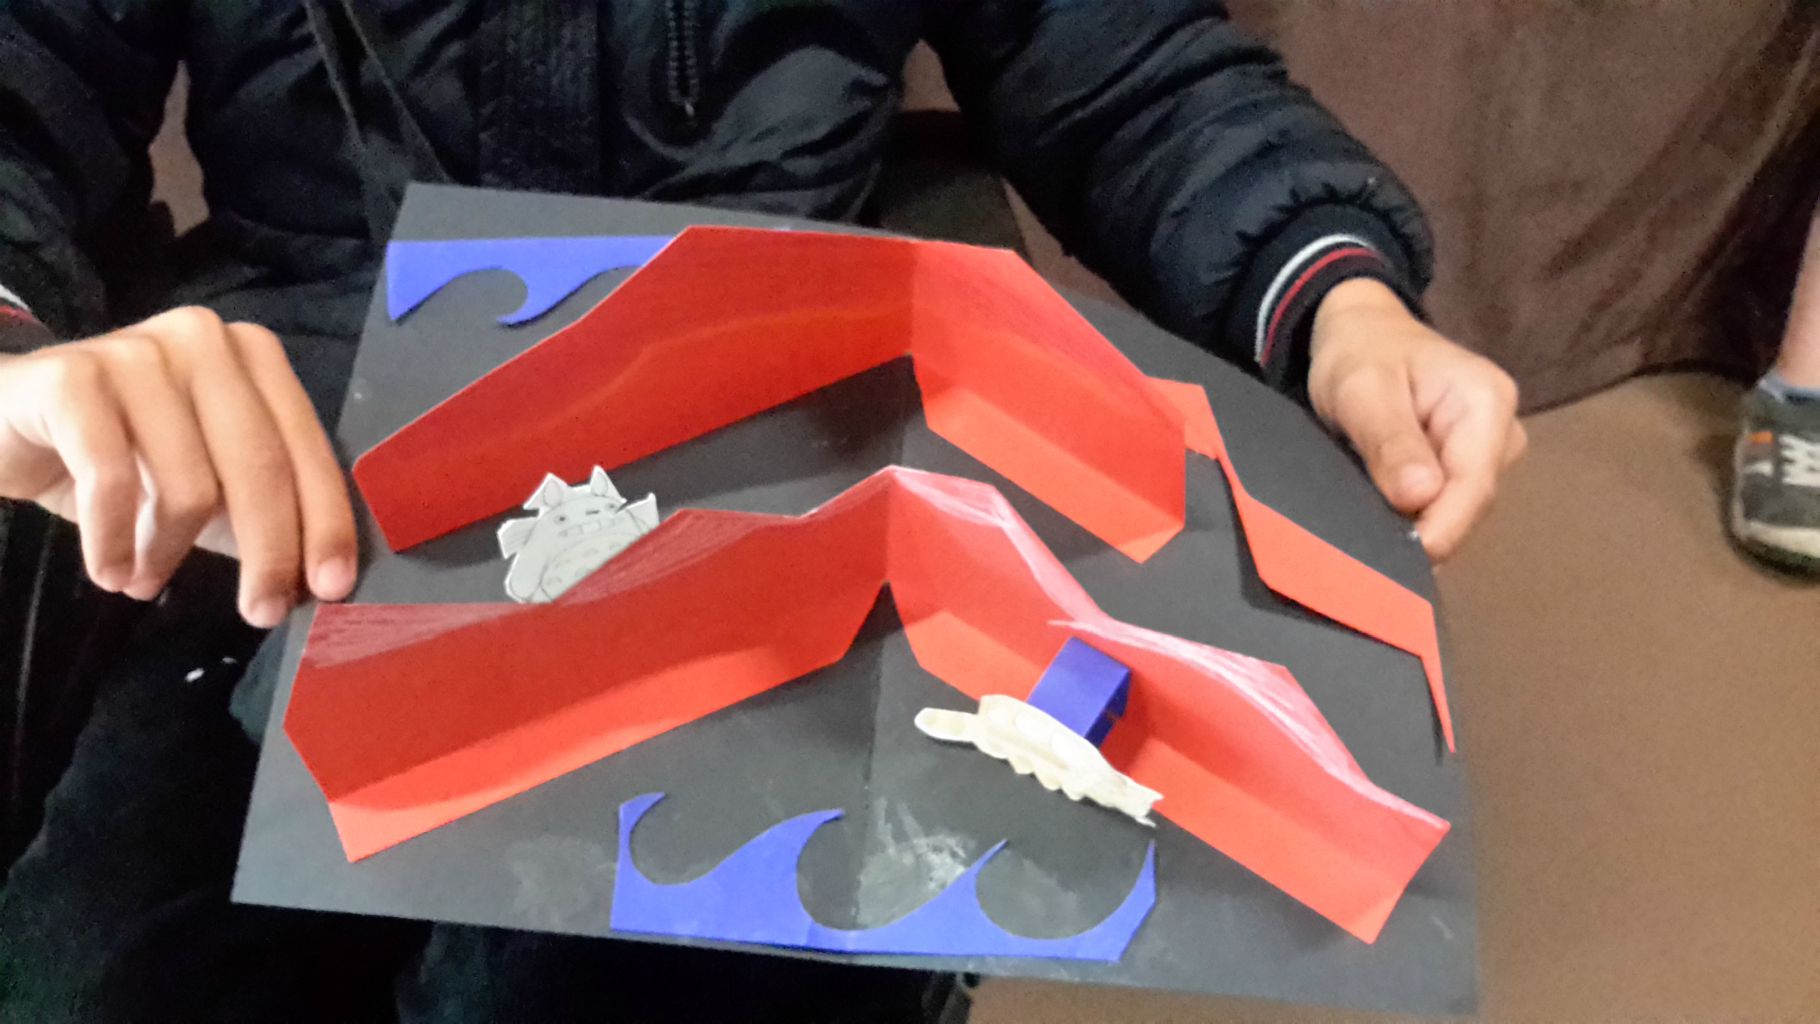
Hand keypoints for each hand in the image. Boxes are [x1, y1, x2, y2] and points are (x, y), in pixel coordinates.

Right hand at [0, 307, 356, 625]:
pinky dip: (114, 541)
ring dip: (171, 552)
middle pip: (260, 467)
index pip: (306, 449)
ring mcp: (138, 351)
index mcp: (252, 358)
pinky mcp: (72, 377)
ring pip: (190, 482)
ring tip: (146, 579)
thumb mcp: (200, 483)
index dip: (325, 523)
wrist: (0, 422)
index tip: (331, 588)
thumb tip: (315, 581)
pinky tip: (111, 571)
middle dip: (269, 552)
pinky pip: (113, 480)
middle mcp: (204, 341)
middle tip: (262, 613)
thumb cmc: (116, 453)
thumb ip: (257, 515)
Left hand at [1308, 278, 1525, 559]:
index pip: (1474, 487)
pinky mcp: (1470, 469)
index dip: (1439, 531)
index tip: (1397, 563)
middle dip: (1423, 531)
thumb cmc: (1361, 355)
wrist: (1363, 335)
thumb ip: (1391, 442)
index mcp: (1487, 403)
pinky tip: (1382, 524)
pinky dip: (1415, 518)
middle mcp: (1502, 433)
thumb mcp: (1363, 391)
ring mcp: (1490, 454)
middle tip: (1365, 556)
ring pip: (1457, 512)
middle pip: (1468, 505)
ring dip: (1417, 526)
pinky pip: (1447, 507)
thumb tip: (1420, 498)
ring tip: (1368, 536)